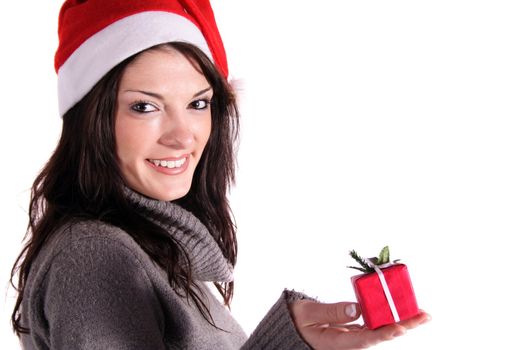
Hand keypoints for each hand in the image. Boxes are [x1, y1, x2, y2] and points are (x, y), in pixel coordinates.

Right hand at [289, 301, 429, 349]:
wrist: (287, 330)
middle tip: (424, 315)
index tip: (404, 325)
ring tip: (418, 312)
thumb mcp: (308, 314)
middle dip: (403, 325)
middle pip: (380, 335)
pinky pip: (371, 326)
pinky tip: (395, 310)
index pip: (367, 338)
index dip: (387, 332)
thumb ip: (332, 312)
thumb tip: (357, 308)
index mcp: (336, 344)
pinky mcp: (350, 333)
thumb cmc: (295, 322)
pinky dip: (384, 317)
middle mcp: (348, 344)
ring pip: (378, 331)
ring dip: (398, 321)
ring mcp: (350, 339)